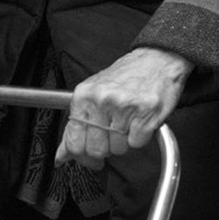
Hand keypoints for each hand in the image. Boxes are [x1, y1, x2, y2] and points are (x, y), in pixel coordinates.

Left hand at [54, 48, 192, 171]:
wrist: (157, 59)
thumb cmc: (126, 76)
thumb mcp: (93, 94)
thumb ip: (77, 125)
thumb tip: (61, 155)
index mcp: (83, 95)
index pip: (74, 142)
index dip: (82, 157)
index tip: (90, 159)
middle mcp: (101, 100)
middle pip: (96, 149)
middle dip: (106, 149)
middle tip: (113, 136)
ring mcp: (123, 106)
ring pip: (118, 149)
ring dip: (124, 142)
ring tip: (128, 122)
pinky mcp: (145, 113)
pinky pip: (137, 143)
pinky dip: (140, 137)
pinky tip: (140, 121)